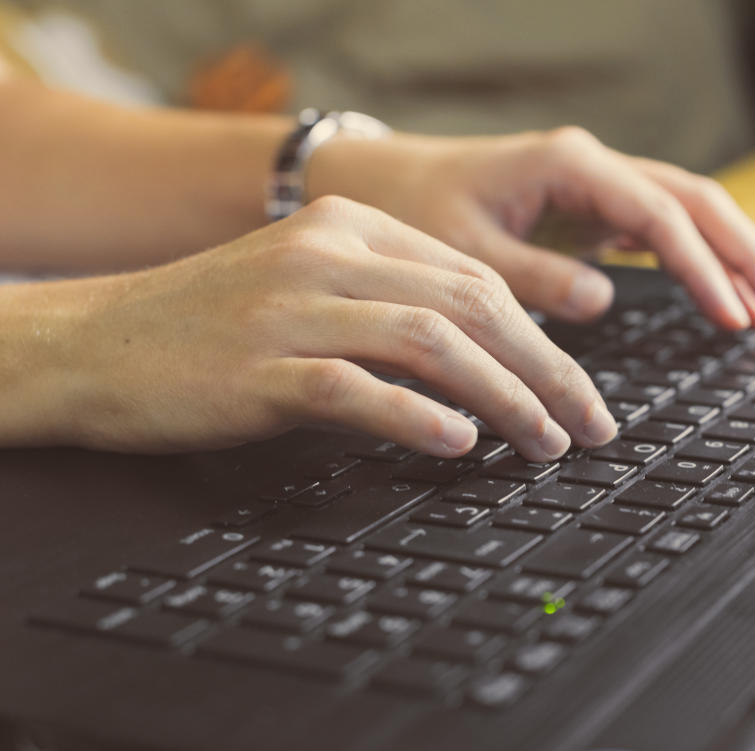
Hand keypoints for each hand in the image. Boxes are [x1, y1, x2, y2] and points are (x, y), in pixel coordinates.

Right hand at [2, 197, 615, 457]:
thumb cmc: (211, 332)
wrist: (92, 344)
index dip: (544, 338)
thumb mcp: (310, 293)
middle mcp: (328, 255)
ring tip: (544, 443)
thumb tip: (489, 375)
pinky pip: (356, 388)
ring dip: (504, 396)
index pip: (477, 278)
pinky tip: (459, 443)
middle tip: (589, 426)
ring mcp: (292, 308)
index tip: (581, 391)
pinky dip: (416, 417)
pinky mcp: (258, 368)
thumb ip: (391, 312)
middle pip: (471, 306)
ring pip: (430, 342)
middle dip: (547, 370)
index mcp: (351, 230)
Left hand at [308, 127, 754, 328]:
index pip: (659, 213)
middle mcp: (594, 168)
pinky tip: (725, 296)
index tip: (730, 314)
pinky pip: (664, 230)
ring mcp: (599, 187)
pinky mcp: (594, 211)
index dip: (702, 266)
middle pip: (697, 201)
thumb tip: (601, 300)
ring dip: (734, 257)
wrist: (384, 185)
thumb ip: (534, 278)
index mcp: (569, 166)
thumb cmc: (417, 212)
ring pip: (690, 212)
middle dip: (746, 255)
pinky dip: (699, 262)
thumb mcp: (466, 253)